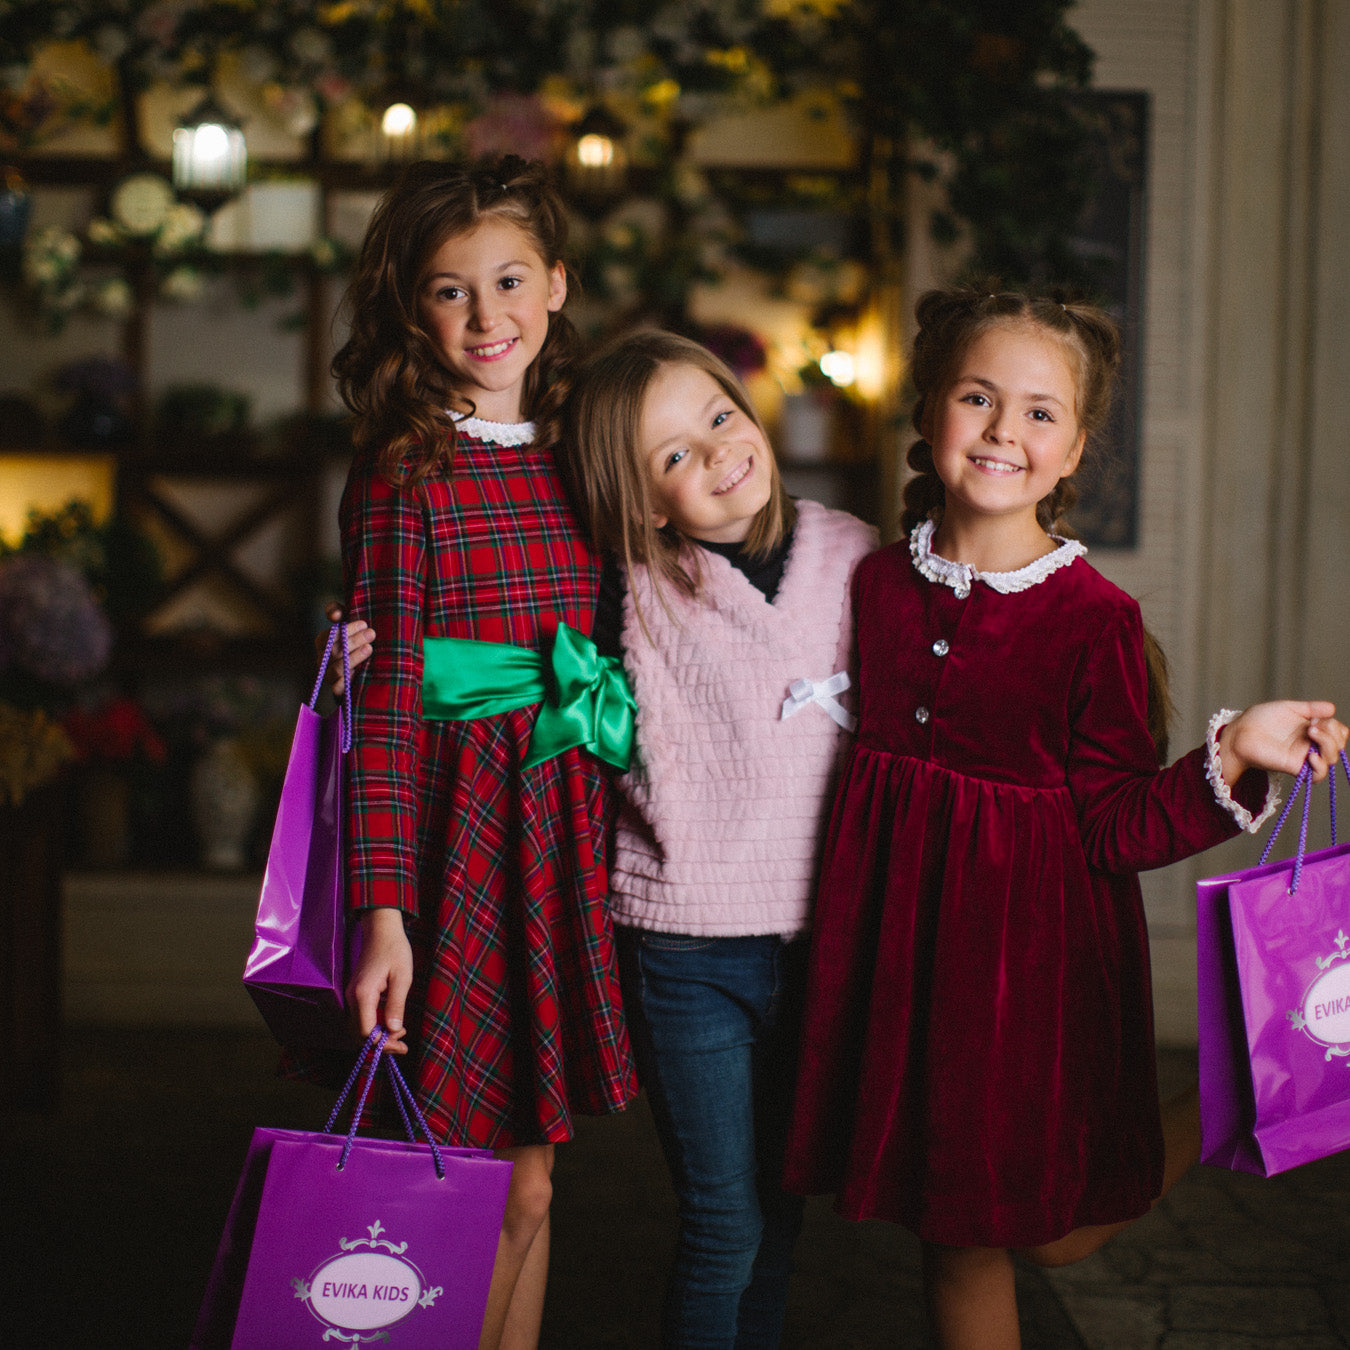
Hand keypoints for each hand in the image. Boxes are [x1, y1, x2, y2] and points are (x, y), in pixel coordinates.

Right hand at [319, 603, 374, 697]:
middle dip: (353, 641)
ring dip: (353, 657)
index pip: (327, 637)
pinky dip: (349, 677)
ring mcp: (330, 677)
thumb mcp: (351, 624)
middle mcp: (323, 661)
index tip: (364, 624)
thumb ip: (339, 611)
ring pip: (336, 669)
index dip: (344, 630)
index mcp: (323, 644)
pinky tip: (363, 669)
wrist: (373, 669)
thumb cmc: (359, 640)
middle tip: (371, 633)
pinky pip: (338, 687)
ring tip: (369, 648)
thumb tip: (335, 615)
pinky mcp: (338, 692)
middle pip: (332, 651)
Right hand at [345, 907, 412, 1053]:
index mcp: (362, 995)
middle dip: (380, 1043)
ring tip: (399, 1035)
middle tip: (403, 1044)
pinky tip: (390, 1023)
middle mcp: (352, 998)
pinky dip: (373, 1026)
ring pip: (358, 1027)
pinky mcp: (355, 993)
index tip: (402, 1044)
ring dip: (376, 1036)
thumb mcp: (402, 977)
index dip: (383, 1043)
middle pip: (359, 1033)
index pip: (365, 1032)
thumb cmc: (394, 950)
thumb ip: (396, 1004)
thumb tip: (394, 1029)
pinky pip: (360, 1018)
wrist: (381, 930)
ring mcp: (351, 996)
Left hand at [1218, 701, 1348, 784]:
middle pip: (1338, 745)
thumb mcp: (1288, 707)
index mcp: (1311, 730)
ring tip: (1310, 731)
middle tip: (1313, 724)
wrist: (1239, 732)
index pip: (1338, 732)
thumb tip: (1333, 708)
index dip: (1335, 726)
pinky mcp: (1294, 767)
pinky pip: (1317, 775)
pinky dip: (1321, 766)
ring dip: (1328, 743)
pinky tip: (1312, 755)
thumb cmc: (1259, 719)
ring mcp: (1303, 756)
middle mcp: (1310, 744)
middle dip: (1332, 733)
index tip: (1317, 717)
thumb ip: (1310, 708)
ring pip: (1331, 758)